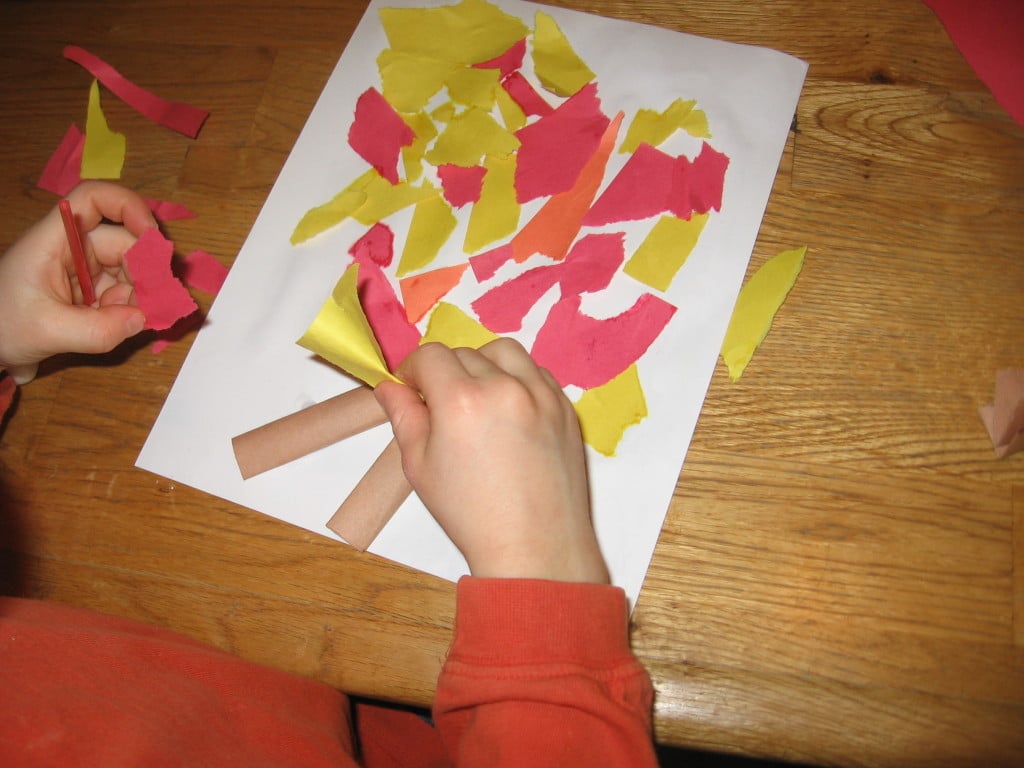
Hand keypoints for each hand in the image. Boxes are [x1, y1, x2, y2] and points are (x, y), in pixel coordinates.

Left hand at [0, 181, 156, 382]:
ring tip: (124, 323)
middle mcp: (74, 248)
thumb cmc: (3, 327)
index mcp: (55, 241)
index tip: (152, 237)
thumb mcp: (47, 332)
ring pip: (131, 270)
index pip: (93, 199)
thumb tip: (142, 319)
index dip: (128, 206)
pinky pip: (126, 292)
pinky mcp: (93, 291)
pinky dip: (132, 309)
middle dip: (144, 271)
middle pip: (124, 241)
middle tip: (152, 304)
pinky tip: (120, 326)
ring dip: (139, 296)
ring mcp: (86, 270)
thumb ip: (98, 330)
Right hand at [374, 339, 608, 583]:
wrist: (534, 546)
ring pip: (504, 352)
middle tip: (444, 408)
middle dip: (447, 373)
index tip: (413, 392)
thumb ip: (403, 416)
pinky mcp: (565, 407)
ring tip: (479, 400)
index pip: (430, 356)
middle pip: (464, 353)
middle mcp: (504, 387)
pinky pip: (537, 372)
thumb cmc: (471, 514)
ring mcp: (541, 395)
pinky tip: (509, 410)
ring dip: (485, 365)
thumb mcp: (420, 466)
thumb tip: (389, 386)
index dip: (414, 371)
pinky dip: (518, 379)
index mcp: (462, 401)